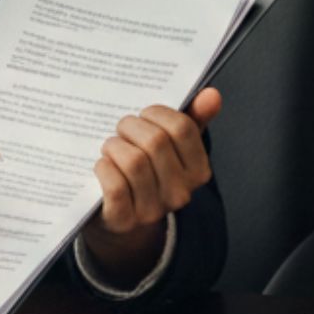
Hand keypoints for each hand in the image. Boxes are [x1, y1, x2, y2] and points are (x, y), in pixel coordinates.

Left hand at [80, 88, 222, 281]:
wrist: (122, 218)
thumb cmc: (147, 170)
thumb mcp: (172, 146)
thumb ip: (193, 119)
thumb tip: (211, 94)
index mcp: (197, 170)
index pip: (182, 128)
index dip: (157, 113)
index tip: (144, 114)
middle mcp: (180, 193)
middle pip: (155, 142)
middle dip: (130, 126)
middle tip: (121, 129)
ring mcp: (153, 209)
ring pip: (133, 162)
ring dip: (114, 146)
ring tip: (111, 147)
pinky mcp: (124, 219)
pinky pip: (115, 186)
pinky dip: (104, 169)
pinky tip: (102, 165)